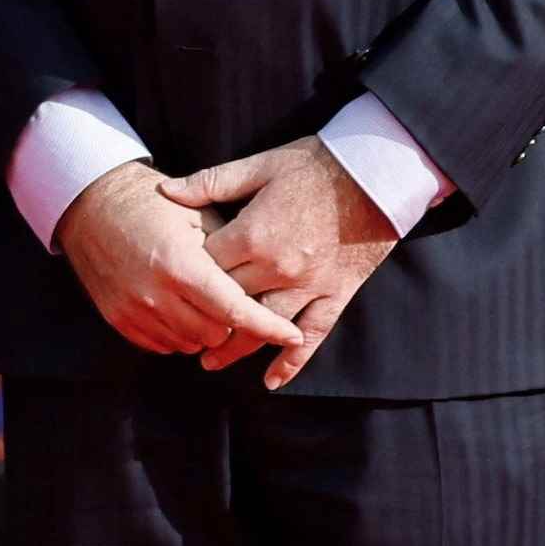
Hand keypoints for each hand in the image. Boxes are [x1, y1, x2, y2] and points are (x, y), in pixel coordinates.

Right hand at [54, 158, 305, 372]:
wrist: (92, 205)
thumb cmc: (152, 204)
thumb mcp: (199, 216)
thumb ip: (231, 253)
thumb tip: (264, 285)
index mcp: (182, 265)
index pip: (236, 311)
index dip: (268, 326)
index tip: (290, 333)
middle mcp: (156, 293)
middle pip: (215, 334)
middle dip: (235, 325)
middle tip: (240, 305)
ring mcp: (133, 309)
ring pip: (189, 343)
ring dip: (207, 331)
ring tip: (208, 305)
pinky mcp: (117, 318)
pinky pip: (161, 344)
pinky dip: (178, 335)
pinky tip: (182, 311)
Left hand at [171, 135, 400, 386]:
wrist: (379, 172)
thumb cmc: (317, 163)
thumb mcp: (260, 165)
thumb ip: (211, 183)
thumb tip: (165, 192)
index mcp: (252, 235)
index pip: (206, 267)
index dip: (187, 275)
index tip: (173, 283)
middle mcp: (277, 267)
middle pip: (228, 302)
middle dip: (203, 317)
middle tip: (178, 332)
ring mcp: (309, 285)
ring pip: (264, 327)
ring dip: (235, 349)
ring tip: (209, 362)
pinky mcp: (337, 293)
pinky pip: (312, 335)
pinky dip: (292, 361)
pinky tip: (271, 381)